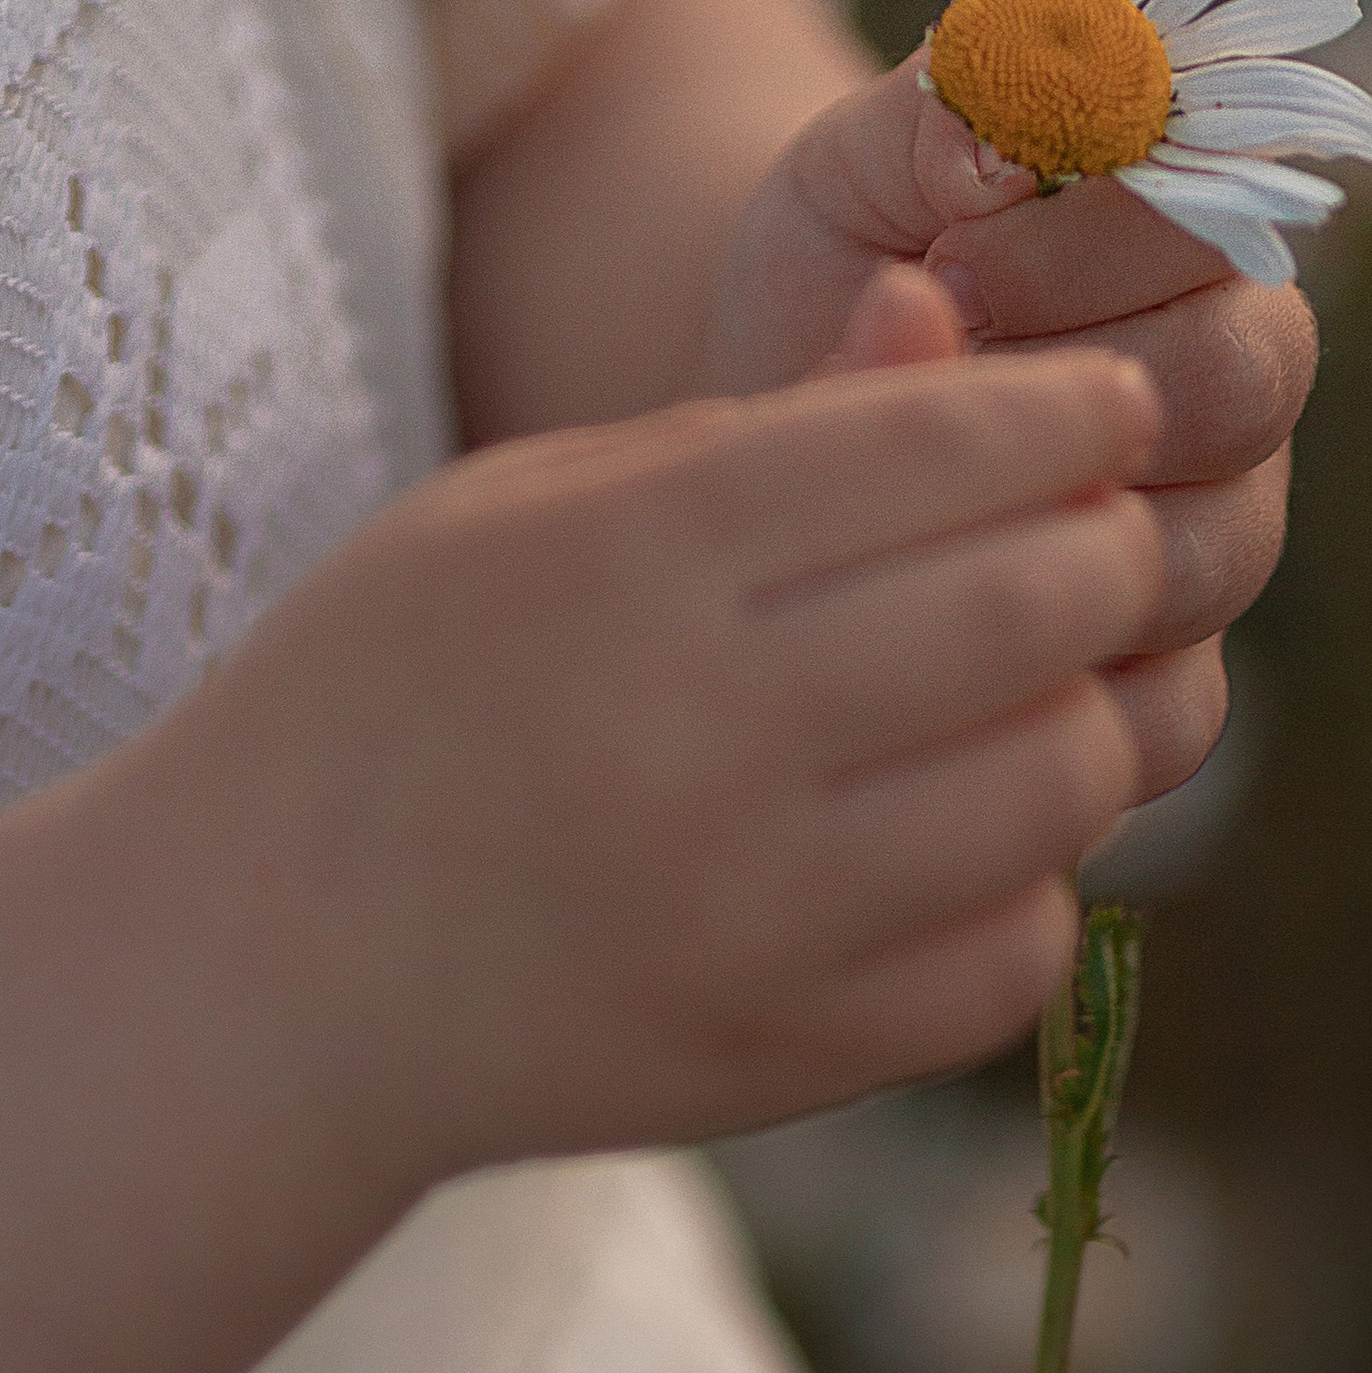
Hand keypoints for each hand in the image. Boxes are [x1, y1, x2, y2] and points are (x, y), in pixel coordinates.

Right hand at [152, 320, 1165, 1188]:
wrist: (259, 980)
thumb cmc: (404, 691)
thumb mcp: (535, 507)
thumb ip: (764, 421)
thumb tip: (948, 313)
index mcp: (628, 562)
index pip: (935, 450)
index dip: (1065, 412)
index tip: (1111, 405)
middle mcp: (702, 739)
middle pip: (1027, 610)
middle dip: (1111, 548)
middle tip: (1107, 532)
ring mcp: (752, 919)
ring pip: (1057, 784)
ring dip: (1090, 712)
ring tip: (1042, 682)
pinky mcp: (786, 1059)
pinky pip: (1016, 955)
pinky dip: (1029, 879)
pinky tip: (971, 835)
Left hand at [701, 54, 1318, 802]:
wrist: (802, 409)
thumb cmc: (849, 266)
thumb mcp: (859, 166)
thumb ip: (935, 117)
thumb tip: (995, 162)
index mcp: (1206, 235)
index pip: (1214, 236)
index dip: (1077, 253)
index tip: (939, 261)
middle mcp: (1245, 382)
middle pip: (1240, 392)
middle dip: (1068, 390)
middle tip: (929, 378)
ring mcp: (1224, 533)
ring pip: (1207, 552)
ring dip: (1045, 531)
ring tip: (921, 495)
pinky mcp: (1178, 669)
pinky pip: (1172, 708)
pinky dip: (1058, 685)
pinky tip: (947, 626)